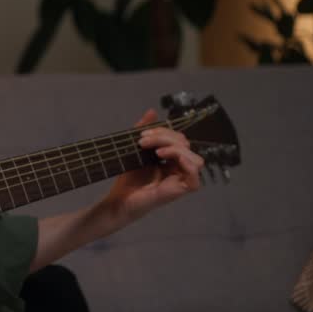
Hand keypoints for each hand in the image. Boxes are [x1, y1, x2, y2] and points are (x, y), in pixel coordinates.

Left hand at [100, 109, 204, 224]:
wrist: (118, 199)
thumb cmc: (127, 178)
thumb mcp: (135, 149)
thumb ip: (145, 131)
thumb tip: (152, 111)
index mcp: (172, 159)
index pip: (178, 139)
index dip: (164, 131)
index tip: (142, 134)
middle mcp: (179, 168)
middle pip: (186, 144)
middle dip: (165, 137)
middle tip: (143, 141)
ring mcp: (181, 179)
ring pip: (193, 157)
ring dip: (174, 147)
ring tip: (154, 150)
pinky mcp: (180, 190)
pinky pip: (194, 175)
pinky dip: (183, 161)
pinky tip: (163, 156)